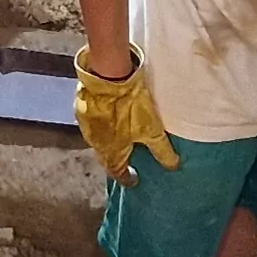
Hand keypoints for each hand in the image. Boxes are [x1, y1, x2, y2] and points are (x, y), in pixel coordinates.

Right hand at [72, 47, 179, 184]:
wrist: (107, 76)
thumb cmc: (129, 107)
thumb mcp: (151, 130)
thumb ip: (162, 150)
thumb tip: (173, 166)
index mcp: (110, 153)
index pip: (117, 173)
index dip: (127, 178)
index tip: (134, 180)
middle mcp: (95, 144)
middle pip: (106, 158)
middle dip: (117, 161)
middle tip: (129, 160)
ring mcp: (87, 126)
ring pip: (99, 141)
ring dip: (109, 142)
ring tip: (121, 139)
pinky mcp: (82, 109)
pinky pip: (94, 124)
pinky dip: (103, 126)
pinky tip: (111, 120)